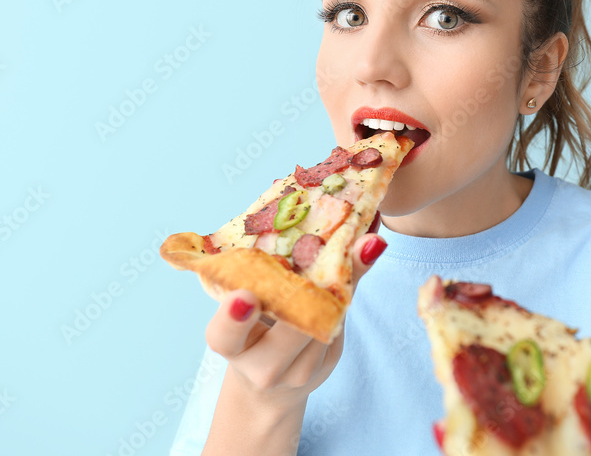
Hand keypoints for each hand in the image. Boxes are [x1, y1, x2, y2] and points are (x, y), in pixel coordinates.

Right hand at [204, 217, 387, 409]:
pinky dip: (352, 286)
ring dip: (344, 282)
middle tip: (337, 251)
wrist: (271, 380)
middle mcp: (261, 364)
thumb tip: (292, 211)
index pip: (223, 336)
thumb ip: (262, 268)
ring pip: (323, 323)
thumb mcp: (249, 302)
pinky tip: (367, 252)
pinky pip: (340, 321)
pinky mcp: (325, 365)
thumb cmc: (254, 327)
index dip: (232, 318)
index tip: (244, 296)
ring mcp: (296, 371)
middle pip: (288, 331)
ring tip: (366, 242)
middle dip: (309, 293)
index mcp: (229, 342)